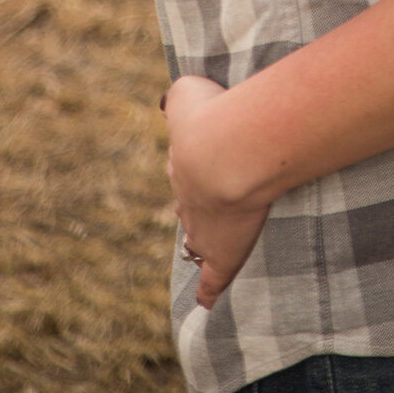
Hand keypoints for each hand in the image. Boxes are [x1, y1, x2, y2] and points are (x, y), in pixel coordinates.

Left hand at [164, 76, 268, 309]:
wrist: (224, 151)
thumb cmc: (213, 113)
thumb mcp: (187, 91)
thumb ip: (180, 94)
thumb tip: (169, 97)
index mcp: (184, 160)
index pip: (184, 168)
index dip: (192, 168)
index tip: (199, 168)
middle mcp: (188, 196)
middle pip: (187, 203)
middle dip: (194, 202)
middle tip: (203, 204)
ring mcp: (203, 227)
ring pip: (198, 237)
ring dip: (202, 240)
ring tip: (205, 246)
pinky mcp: (222, 252)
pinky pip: (213, 277)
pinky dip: (209, 289)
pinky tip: (208, 300)